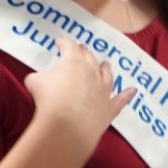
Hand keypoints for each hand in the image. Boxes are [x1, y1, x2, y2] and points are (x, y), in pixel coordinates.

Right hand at [24, 37, 135, 155]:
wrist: (68, 126)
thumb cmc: (50, 99)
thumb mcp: (35, 82)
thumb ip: (38, 78)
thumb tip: (37, 80)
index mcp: (74, 62)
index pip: (69, 47)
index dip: (64, 42)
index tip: (59, 41)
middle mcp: (92, 72)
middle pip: (89, 58)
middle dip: (84, 52)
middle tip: (81, 48)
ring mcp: (103, 90)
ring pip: (107, 75)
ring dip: (105, 68)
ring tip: (105, 63)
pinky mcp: (109, 108)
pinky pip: (120, 100)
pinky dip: (127, 95)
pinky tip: (133, 91)